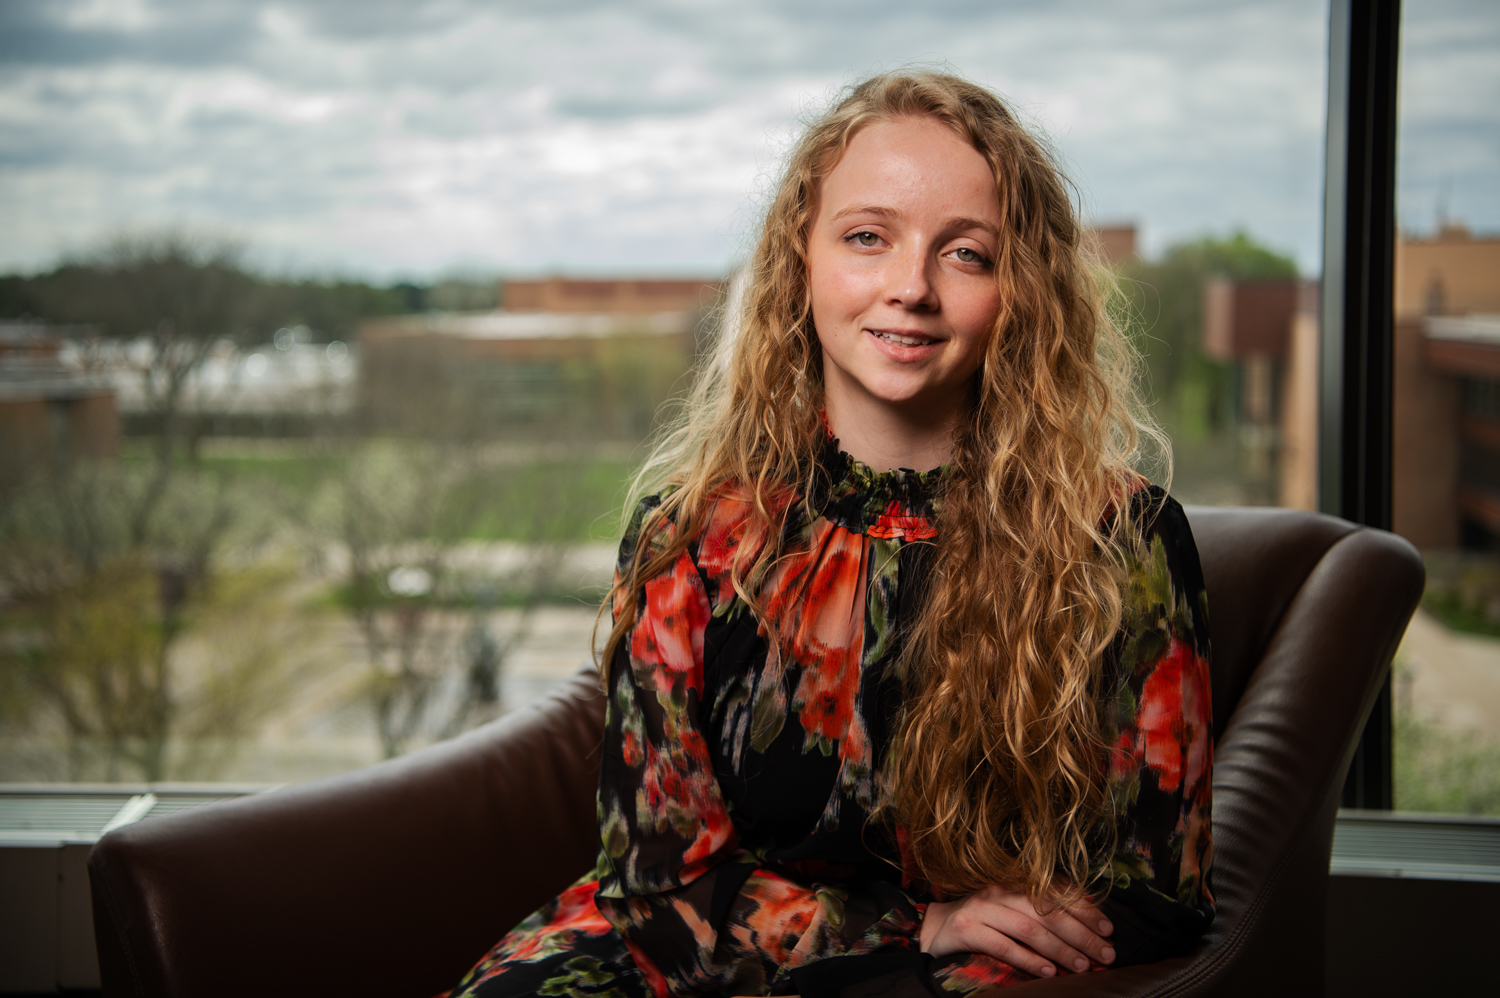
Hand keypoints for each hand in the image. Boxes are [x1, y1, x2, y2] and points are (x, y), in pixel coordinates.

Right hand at [919, 885, 1114, 978]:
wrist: (934, 927)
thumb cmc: (982, 921)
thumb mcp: (1011, 910)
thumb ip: (1040, 913)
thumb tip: (1086, 926)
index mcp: (1015, 884)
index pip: (1057, 893)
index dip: (1085, 910)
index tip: (1108, 929)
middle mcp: (1000, 892)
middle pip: (1047, 912)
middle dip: (1080, 934)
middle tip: (1105, 953)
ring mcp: (983, 909)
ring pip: (1028, 928)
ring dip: (1059, 949)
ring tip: (1081, 965)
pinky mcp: (968, 929)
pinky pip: (1003, 945)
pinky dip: (1028, 959)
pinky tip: (1047, 971)